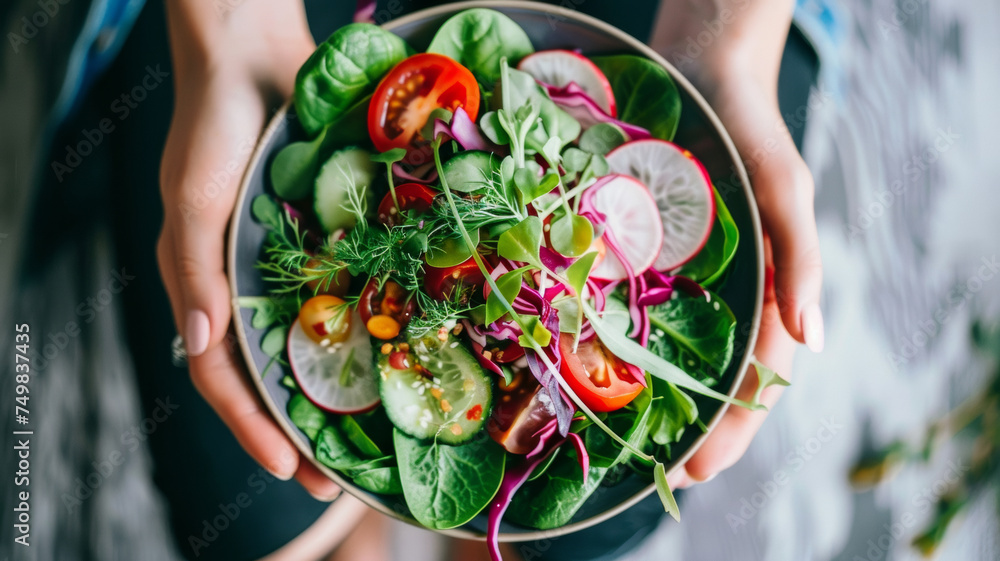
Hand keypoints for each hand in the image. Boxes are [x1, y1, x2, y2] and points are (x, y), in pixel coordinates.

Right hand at [156, 1, 339, 499]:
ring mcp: (292, 268)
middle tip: (338, 481)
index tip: (291, 470)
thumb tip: (199, 346)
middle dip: (301, 431)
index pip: (223, 377)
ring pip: (317, 346)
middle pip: (273, 376)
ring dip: (342, 396)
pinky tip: (404, 357)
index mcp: (206, 288)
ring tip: (376, 439)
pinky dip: (369, 331)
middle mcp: (248, 288)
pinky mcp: (329, 242)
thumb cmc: (216, 125)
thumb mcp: (192, 195)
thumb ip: (193, 268)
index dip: (252, 428)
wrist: (258, 55)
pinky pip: (350, 295)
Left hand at [650, 0, 823, 485]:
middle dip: (687, 428)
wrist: (699, 68)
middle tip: (657, 476)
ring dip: (647, 396)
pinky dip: (609, 339)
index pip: (756, 375)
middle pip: (708, 374)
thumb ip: (799, 257)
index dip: (734, 426)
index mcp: (763, 287)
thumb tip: (811, 343)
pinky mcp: (635, 250)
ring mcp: (674, 273)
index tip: (702, 468)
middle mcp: (716, 289)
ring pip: (664, 347)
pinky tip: (582, 365)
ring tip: (615, 441)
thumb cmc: (750, 129)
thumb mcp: (784, 187)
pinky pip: (623, 302)